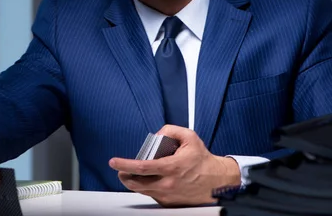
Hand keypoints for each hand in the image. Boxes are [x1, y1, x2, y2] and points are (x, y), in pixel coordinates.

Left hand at [109, 124, 240, 206]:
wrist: (218, 182)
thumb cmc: (203, 160)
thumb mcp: (189, 137)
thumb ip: (170, 130)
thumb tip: (156, 135)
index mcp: (171, 167)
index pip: (141, 168)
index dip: (124, 164)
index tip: (113, 162)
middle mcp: (168, 184)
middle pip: (136, 183)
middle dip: (124, 176)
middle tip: (120, 170)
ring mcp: (168, 195)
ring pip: (142, 190)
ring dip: (134, 182)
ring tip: (132, 174)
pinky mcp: (169, 202)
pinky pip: (152, 195)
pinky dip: (147, 187)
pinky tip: (150, 180)